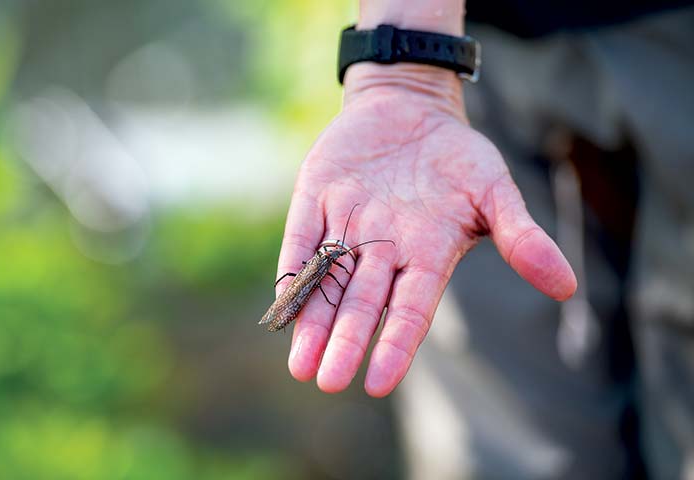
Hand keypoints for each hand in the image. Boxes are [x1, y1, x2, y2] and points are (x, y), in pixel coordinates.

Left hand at [276, 63, 576, 396]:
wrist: (412, 109)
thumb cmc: (459, 157)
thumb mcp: (495, 190)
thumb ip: (521, 236)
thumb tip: (566, 286)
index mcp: (425, 256)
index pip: (410, 309)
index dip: (395, 343)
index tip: (378, 382)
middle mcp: (382, 252)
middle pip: (361, 303)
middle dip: (345, 341)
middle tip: (327, 382)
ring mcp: (346, 226)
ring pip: (327, 281)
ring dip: (313, 320)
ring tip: (300, 367)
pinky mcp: (315, 199)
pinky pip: (300, 239)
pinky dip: (293, 269)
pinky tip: (282, 304)